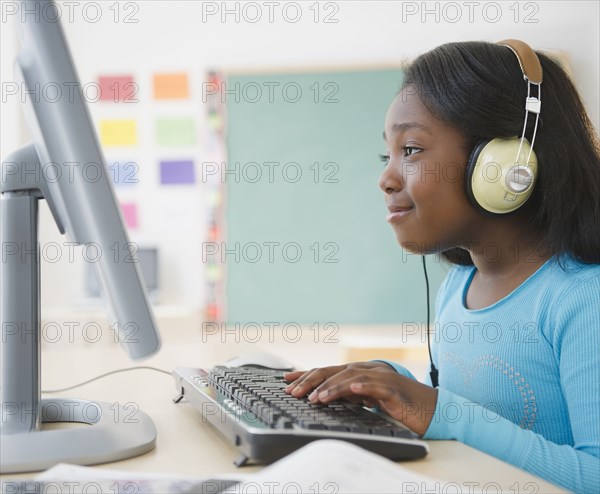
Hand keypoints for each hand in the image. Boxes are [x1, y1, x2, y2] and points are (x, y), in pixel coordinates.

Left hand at [284, 362, 437, 435]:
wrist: (429, 409)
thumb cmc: (398, 405)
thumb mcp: (367, 399)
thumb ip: (349, 395)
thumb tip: (324, 396)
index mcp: (360, 372)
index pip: (328, 371)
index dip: (306, 374)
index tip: (286, 380)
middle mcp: (368, 370)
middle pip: (334, 371)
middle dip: (311, 380)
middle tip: (293, 391)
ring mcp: (380, 378)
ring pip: (351, 378)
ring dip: (331, 388)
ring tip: (316, 398)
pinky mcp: (393, 390)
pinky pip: (375, 386)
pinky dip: (363, 387)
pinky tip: (351, 390)